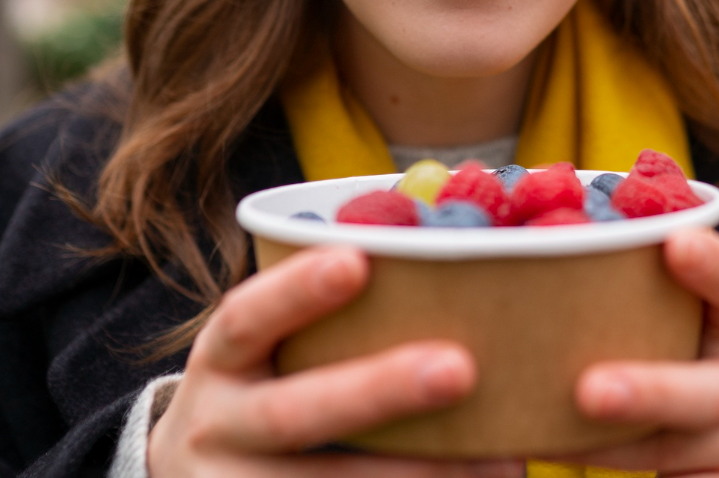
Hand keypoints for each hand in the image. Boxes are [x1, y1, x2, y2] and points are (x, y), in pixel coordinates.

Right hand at [148, 245, 519, 476]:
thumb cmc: (266, 389)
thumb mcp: (266, 352)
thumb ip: (328, 320)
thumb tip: (440, 264)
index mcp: (221, 361)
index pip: (245, 318)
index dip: (296, 291)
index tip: (357, 261)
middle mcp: (216, 427)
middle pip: (293, 414)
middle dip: (377, 391)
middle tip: (459, 369)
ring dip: (415, 474)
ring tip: (501, 463)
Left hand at [566, 229, 718, 477]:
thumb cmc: (700, 358)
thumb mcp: (695, 319)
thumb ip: (646, 287)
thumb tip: (548, 236)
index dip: (715, 265)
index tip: (677, 243)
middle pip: (711, 392)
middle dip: (651, 391)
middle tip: (590, 391)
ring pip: (676, 451)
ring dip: (605, 446)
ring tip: (545, 434)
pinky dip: (609, 468)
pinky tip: (560, 455)